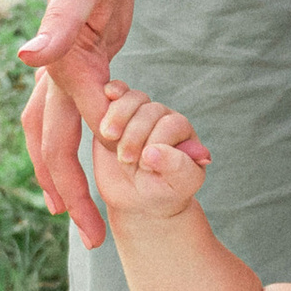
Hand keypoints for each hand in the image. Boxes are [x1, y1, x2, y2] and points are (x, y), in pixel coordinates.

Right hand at [18, 0, 146, 250]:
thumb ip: (56, 24)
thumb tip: (26, 58)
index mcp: (58, 68)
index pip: (62, 142)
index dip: (75, 185)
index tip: (88, 224)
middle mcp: (55, 73)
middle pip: (54, 147)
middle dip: (71, 193)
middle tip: (92, 237)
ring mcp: (66, 68)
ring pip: (58, 133)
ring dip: (70, 171)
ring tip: (81, 209)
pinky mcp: (82, 60)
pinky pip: (80, 110)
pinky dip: (88, 138)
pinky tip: (103, 155)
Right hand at [89, 82, 211, 221]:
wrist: (136, 198)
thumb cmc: (163, 191)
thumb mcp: (179, 184)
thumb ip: (176, 166)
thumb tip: (153, 151)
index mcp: (183, 131)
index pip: (172, 125)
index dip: (156, 142)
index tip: (146, 165)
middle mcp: (163, 118)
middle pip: (150, 111)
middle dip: (135, 135)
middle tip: (126, 159)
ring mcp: (139, 114)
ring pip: (133, 99)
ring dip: (119, 116)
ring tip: (110, 137)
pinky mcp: (115, 114)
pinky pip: (116, 94)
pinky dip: (112, 92)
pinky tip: (106, 95)